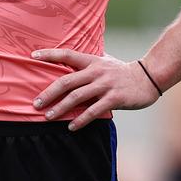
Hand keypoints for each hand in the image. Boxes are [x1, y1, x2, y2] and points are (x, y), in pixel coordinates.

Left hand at [30, 49, 159, 130]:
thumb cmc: (122, 71)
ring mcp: (105, 85)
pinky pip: (94, 111)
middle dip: (49, 93)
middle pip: (67, 81)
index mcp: (92, 61)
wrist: (149, 77)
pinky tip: (71, 127)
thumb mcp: (105, 61)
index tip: (32, 56)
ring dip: (60, 108)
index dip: (49, 54)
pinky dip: (81, 119)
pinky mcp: (114, 98)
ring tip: (48, 116)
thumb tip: (70, 60)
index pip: (67, 54)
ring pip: (77, 97)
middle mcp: (96, 72)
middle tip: (36, 104)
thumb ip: (88, 62)